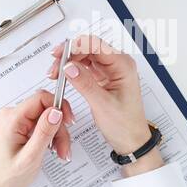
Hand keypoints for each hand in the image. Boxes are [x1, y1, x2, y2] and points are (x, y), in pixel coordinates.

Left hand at [0, 91, 74, 186]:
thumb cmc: (7, 178)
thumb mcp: (30, 157)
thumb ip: (44, 133)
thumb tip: (56, 111)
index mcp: (12, 119)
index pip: (41, 98)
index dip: (59, 106)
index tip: (69, 122)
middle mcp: (11, 116)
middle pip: (46, 109)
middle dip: (59, 128)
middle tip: (64, 148)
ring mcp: (15, 121)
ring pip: (46, 118)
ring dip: (57, 135)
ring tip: (60, 153)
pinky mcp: (18, 128)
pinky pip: (40, 125)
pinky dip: (50, 137)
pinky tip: (52, 150)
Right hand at [47, 35, 153, 169]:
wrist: (132, 141)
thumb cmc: (125, 125)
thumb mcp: (102, 105)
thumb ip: (84, 83)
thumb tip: (68, 66)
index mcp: (123, 66)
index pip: (96, 45)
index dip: (75, 47)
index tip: (59, 55)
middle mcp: (118, 64)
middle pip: (89, 47)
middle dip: (69, 54)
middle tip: (54, 68)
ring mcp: (111, 70)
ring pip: (85, 56)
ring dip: (69, 61)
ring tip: (56, 74)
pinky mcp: (104, 78)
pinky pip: (86, 66)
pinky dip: (74, 69)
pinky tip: (64, 76)